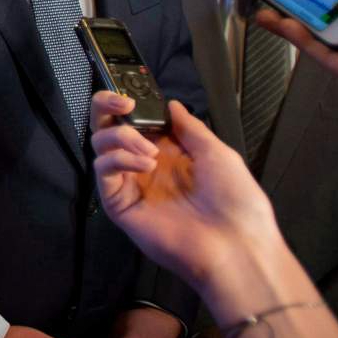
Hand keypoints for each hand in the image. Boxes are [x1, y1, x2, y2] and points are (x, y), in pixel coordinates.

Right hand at [89, 92, 281, 288]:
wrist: (235, 246)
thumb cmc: (236, 201)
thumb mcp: (218, 153)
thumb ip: (189, 127)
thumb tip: (170, 104)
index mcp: (171, 152)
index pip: (137, 120)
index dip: (130, 102)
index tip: (132, 91)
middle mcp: (146, 165)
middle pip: (110, 128)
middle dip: (107, 107)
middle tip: (121, 102)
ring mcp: (131, 184)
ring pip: (101, 146)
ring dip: (121, 137)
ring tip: (149, 151)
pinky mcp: (119, 204)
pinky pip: (104, 172)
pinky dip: (118, 159)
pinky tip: (144, 165)